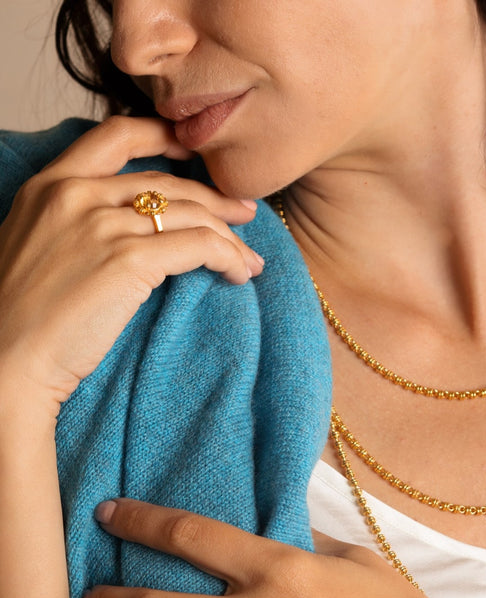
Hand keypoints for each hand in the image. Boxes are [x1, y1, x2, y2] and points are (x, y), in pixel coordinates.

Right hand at [0, 116, 260, 411]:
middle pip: (168, 182)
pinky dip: (228, 257)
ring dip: (230, 236)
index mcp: (50, 185)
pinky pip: (199, 246)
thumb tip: (127, 226)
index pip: (116, 136)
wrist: (4, 362)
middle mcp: (77, 194)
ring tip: (249, 257)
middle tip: (244, 212)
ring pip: (191, 215)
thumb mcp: (37, 245)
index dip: (163, 137)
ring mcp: (103, 225)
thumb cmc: (20, 317)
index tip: (195, 153)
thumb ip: (74, 221)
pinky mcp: (129, 260)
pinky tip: (239, 273)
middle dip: (215, 198)